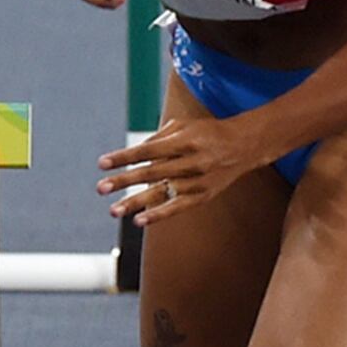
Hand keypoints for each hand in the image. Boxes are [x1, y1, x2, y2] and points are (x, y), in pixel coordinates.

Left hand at [97, 112, 262, 226]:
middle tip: (101, 188)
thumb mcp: (185, 126)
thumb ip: (158, 138)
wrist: (245, 146)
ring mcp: (198, 181)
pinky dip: (159, 214)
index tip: (103, 163)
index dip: (124, 157)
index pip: (147, 150)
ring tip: (114, 210)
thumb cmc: (209, 132)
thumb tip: (133, 154)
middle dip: (124, 181)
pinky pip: (178, 207)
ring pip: (162, 193)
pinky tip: (140, 220)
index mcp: (185, 140)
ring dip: (136, 202)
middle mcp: (192, 161)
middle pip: (151, 172)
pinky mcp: (203, 195)